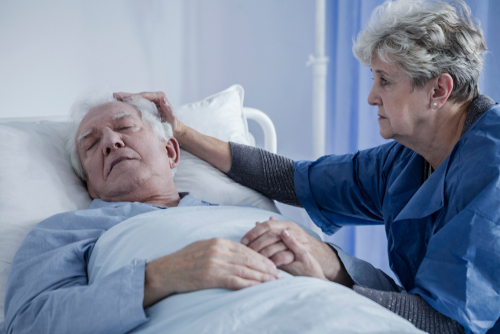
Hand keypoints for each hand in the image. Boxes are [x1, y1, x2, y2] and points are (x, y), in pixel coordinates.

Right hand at [113, 91, 185, 136]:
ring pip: (135, 97)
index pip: (146, 95)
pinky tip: (118, 102)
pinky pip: (135, 102)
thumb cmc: (173, 124)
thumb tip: (163, 100)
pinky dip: (127, 102)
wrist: (173, 128)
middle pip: (139, 95)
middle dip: (127, 95)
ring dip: (125, 97)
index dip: (135, 96)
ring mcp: (149, 100)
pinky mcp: (146, 105)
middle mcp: (154, 96)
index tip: (127, 99)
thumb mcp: (173, 118)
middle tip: (116, 95)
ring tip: (114, 96)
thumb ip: (169, 110)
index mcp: (160, 96)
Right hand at [143, 238, 280, 307]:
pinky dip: (249, 284)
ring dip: (262, 276)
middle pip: (249, 258)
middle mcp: (219, 251)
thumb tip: (238, 252)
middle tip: (278, 273)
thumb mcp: (204, 246)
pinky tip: (258, 287)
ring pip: (246, 270)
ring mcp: (216, 263)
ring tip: (273, 281)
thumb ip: (221, 248)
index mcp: (219, 242)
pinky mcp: (212, 277)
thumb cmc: (183, 260)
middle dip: (266, 266)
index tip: (271, 263)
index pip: (246, 249)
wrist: (165, 271)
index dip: (261, 257)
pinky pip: (236, 281)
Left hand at [241, 218, 352, 285]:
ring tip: (254, 259)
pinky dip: (274, 260)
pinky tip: (267, 264)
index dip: (254, 232)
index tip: (243, 240)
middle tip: (247, 251)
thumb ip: (273, 229)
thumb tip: (256, 222)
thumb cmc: (300, 245)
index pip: (267, 225)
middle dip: (256, 243)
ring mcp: (298, 242)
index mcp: (287, 225)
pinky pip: (284, 256)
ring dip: (264, 253)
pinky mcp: (301, 254)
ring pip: (276, 245)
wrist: (321, 255)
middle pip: (270, 234)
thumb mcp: (287, 233)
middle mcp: (293, 231)